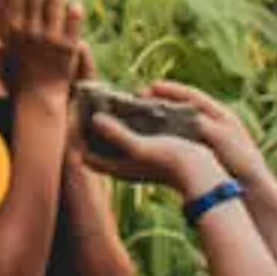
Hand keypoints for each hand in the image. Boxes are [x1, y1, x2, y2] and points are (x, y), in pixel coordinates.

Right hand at [0, 0, 88, 98]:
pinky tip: (75, 5)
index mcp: (11, 30)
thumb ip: (3, 23)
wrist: (38, 99)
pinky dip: (75, 8)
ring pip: (54, 0)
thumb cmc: (21, 73)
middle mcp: (28, 31)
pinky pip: (74, 18)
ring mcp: (49, 38)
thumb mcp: (4, 46)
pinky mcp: (68, 46)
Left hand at [82, 106, 215, 192]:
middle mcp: (123, 165)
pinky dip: (125, 123)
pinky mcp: (149, 153)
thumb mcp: (142, 147)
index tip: (75, 113)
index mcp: (117, 168)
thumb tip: (95, 119)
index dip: (77, 136)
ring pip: (112, 141)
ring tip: (106, 101)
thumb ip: (117, 135)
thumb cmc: (171, 162)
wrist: (201, 174)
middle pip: (96, 146)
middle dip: (90, 126)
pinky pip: (129, 137)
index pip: (85, 154)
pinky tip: (131, 108)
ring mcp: (136, 160)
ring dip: (108, 122)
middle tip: (87, 103)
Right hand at [148, 77, 267, 188]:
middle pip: (183, 107)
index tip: (152, 86)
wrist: (253, 190)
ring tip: (140, 118)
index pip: (192, 96)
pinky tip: (153, 141)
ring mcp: (208, 139)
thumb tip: (180, 115)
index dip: (172, 90)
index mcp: (220, 115)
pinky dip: (167, 138)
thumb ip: (200, 124)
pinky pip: (181, 141)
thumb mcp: (220, 139)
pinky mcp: (205, 156)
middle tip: (140, 100)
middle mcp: (214, 123)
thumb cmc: (239, 162)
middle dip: (162, 103)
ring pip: (179, 124)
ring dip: (161, 121)